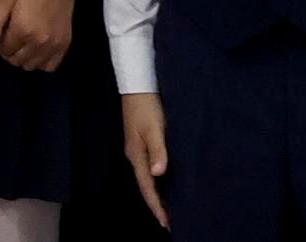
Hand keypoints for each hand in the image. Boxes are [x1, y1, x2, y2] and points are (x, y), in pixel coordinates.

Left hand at [0, 0, 79, 71]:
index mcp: (23, 29)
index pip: (5, 51)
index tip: (2, 33)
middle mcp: (39, 41)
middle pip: (18, 61)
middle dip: (10, 52)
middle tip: (11, 37)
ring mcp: (54, 44)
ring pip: (32, 66)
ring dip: (24, 58)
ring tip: (24, 41)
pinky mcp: (65, 43)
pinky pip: (51, 66)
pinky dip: (42, 61)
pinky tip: (37, 47)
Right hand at [122, 93, 168, 228]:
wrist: (136, 82)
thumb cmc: (146, 104)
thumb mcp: (153, 127)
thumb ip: (158, 150)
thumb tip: (159, 174)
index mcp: (136, 155)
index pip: (147, 187)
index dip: (156, 205)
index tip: (166, 223)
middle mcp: (135, 155)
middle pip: (145, 185)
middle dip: (156, 203)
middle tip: (169, 221)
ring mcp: (137, 147)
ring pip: (148, 176)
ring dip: (158, 192)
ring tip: (170, 206)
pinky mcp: (141, 140)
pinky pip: (150, 166)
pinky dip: (158, 178)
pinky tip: (166, 180)